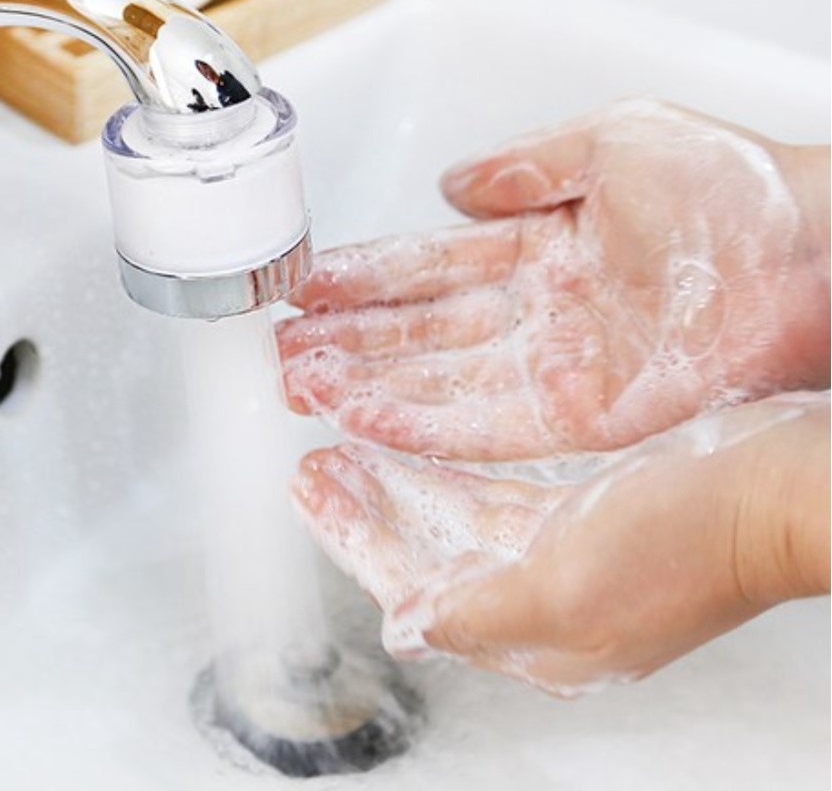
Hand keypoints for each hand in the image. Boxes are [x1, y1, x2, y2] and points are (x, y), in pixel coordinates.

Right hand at [278, 100, 829, 459]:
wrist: (813, 261)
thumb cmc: (735, 192)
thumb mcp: (613, 142)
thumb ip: (525, 166)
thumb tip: (452, 186)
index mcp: (542, 245)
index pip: (432, 266)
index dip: (367, 277)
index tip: (310, 286)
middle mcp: (538, 313)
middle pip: (421, 332)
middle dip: (347, 341)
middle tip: (284, 351)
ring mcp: (553, 370)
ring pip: (436, 382)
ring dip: (366, 386)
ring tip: (302, 387)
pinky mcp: (576, 421)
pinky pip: (480, 426)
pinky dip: (419, 423)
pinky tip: (365, 419)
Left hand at [292, 393, 829, 694]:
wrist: (775, 491)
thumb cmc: (691, 539)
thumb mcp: (567, 587)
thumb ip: (477, 612)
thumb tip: (406, 633)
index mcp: (533, 631)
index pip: (414, 587)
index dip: (354, 540)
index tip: (311, 494)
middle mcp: (543, 596)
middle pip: (426, 551)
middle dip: (365, 510)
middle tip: (315, 469)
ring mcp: (566, 551)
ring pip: (454, 519)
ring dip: (400, 485)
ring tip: (348, 452)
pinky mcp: (587, 509)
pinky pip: (495, 495)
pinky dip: (452, 473)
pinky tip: (423, 452)